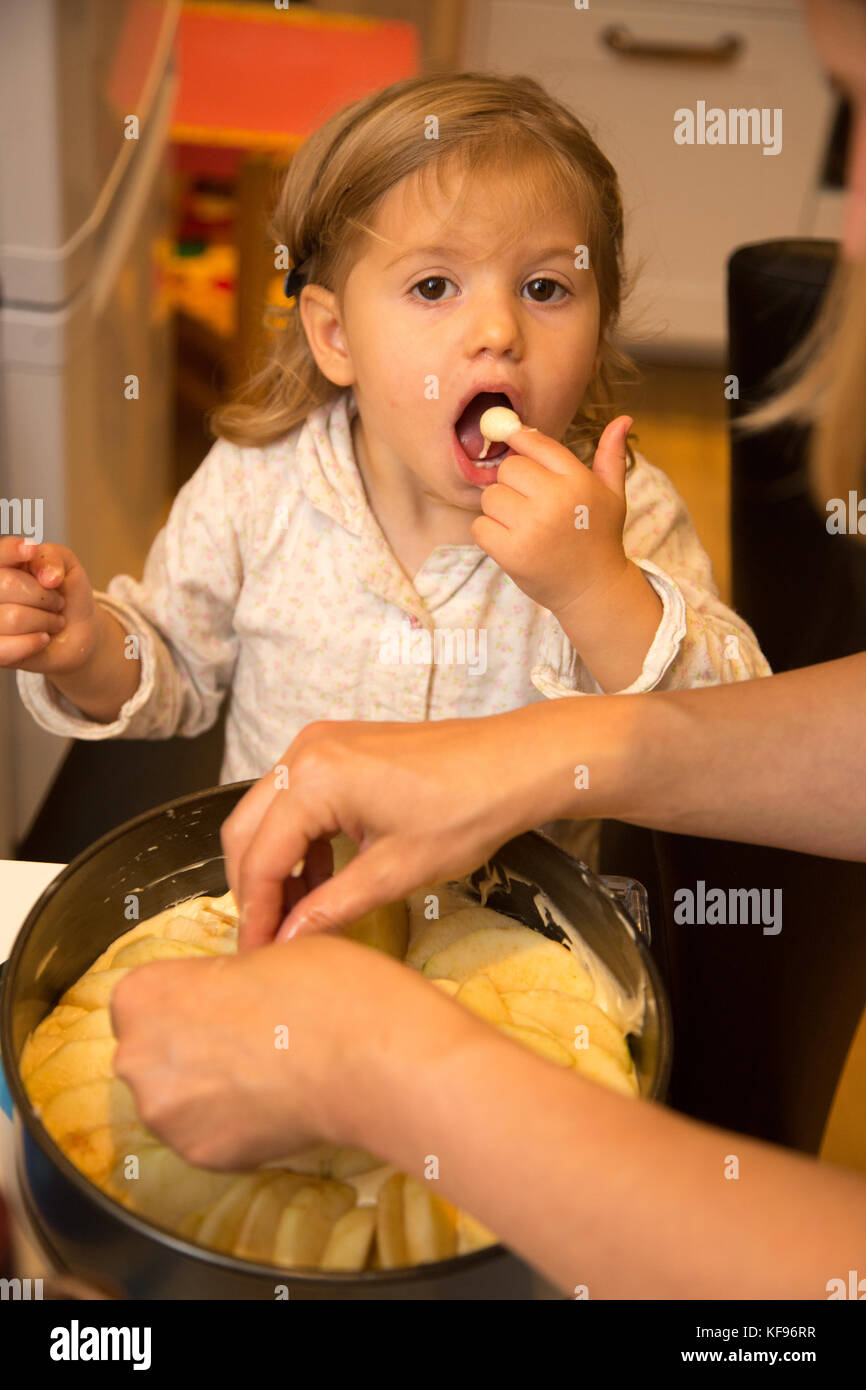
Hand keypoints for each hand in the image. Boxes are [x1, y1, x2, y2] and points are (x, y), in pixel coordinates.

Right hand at [0, 536, 99, 674]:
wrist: (78, 629)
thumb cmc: (67, 593)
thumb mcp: (67, 566)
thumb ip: (53, 557)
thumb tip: (47, 576)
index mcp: (4, 565)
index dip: (11, 551)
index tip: (31, 551)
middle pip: (6, 585)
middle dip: (43, 595)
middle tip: (58, 602)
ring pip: (13, 617)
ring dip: (45, 620)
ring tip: (54, 621)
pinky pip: (5, 648)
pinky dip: (33, 643)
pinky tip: (43, 638)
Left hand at [110, 932, 464, 1168]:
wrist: (371, 1059)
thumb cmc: (324, 988)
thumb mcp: (265, 953)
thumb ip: (222, 980)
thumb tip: (230, 997)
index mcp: (143, 995)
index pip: (144, 996)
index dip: (188, 995)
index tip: (223, 998)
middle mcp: (138, 1057)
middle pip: (152, 1049)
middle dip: (190, 1044)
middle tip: (248, 1035)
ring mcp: (167, 1114)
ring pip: (177, 1096)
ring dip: (207, 1087)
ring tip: (266, 1071)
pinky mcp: (200, 1155)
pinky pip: (205, 1133)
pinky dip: (231, 1122)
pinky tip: (273, 1102)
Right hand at [221, 710, 562, 949]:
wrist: (514, 763)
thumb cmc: (469, 808)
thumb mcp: (395, 872)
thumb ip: (330, 908)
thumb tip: (287, 940)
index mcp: (315, 779)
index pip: (260, 857)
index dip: (255, 913)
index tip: (257, 952)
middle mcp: (306, 752)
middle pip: (247, 830)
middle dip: (254, 888)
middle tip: (268, 938)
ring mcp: (320, 744)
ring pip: (268, 814)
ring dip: (275, 864)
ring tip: (296, 914)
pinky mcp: (337, 748)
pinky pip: (296, 798)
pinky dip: (299, 839)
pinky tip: (320, 877)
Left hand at [471, 416, 632, 618]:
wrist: (593, 589)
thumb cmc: (599, 537)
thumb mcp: (612, 495)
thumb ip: (611, 456)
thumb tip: (623, 418)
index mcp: (577, 481)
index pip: (535, 443)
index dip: (519, 440)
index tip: (513, 442)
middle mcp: (555, 500)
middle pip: (508, 468)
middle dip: (512, 483)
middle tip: (528, 503)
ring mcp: (531, 527)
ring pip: (490, 496)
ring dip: (498, 509)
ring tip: (520, 524)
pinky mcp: (512, 552)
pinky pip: (480, 526)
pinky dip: (489, 533)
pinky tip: (510, 541)